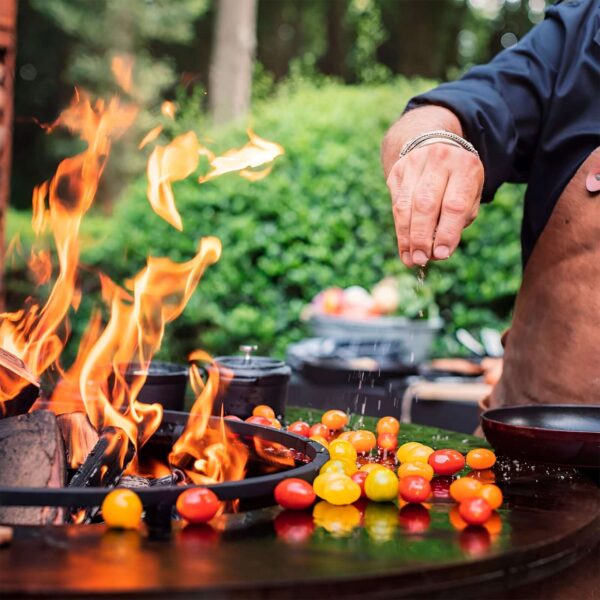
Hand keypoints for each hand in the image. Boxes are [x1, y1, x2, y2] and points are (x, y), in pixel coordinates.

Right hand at [386, 143, 483, 266]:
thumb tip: (439, 251)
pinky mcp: (397, 172)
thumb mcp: (470, 194)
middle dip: (422, 237)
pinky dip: (400, 229)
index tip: (442, 255)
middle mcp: (439, 160)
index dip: (447, 232)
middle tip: (421, 259)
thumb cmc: (457, 180)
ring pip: (406, 206)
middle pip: (426, 205)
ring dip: (407, 237)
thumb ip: (460, 220)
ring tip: (411, 259)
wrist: (434, 144)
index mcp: (465, 166)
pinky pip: (396, 205)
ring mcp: (414, 164)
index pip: (454, 205)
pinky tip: (404, 247)